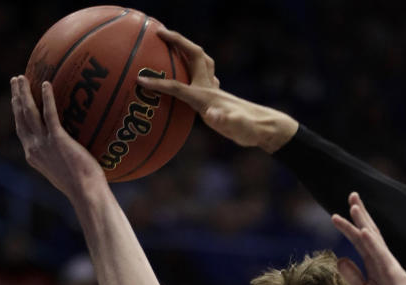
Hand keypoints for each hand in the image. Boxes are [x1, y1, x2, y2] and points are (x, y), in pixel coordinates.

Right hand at [10, 75, 105, 199]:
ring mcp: (44, 143)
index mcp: (33, 155)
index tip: (15, 98)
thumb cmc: (84, 187)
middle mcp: (33, 148)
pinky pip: (49, 114)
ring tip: (22, 78)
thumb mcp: (66, 172)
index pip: (21, 129)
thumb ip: (63, 158)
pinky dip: (46, 98)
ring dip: (24, 93)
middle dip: (16, 97)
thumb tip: (74, 152)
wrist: (85, 193)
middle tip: (16, 80)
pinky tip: (46, 84)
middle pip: (20, 116)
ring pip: (29, 112)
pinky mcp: (57, 140)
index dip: (17, 112)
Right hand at [137, 28, 296, 151]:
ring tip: (167, 44)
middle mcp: (210, 88)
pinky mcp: (217, 96)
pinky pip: (200, 76)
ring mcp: (215, 91)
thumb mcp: (238, 129)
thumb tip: (214, 114)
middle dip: (176, 41)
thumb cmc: (251, 130)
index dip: (159, 84)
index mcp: (208, 97)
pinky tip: (185, 75)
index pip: (178, 87)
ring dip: (185, 50)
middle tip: (157, 32)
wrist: (266, 129)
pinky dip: (190, 68)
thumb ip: (226, 121)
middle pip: (194, 56)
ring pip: (200, 62)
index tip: (140, 78)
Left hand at [331, 193, 405, 284]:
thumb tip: (340, 258)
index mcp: (375, 266)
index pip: (360, 242)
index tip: (335, 215)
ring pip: (375, 240)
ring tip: (354, 206)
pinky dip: (372, 243)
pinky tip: (363, 231)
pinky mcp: (396, 275)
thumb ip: (353, 277)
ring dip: (364, 222)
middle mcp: (383, 262)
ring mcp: (390, 267)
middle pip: (370, 233)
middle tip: (352, 195)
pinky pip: (381, 256)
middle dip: (360, 214)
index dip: (349, 227)